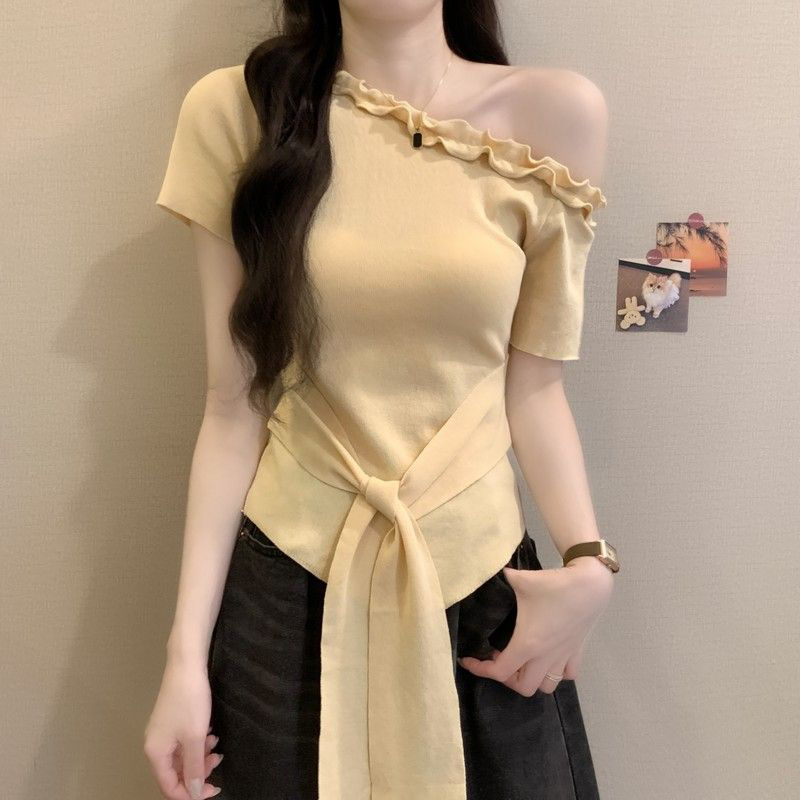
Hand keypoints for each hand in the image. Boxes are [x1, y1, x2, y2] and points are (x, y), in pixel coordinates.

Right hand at [143, 655, 222, 798]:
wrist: (187, 664)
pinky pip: (185, 742)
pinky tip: (211, 734)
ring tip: (216, 745)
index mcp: (156, 752)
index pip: (169, 786)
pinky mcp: (173, 720)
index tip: (213, 789)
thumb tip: (192, 792)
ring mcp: (164, 732)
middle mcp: (156, 745)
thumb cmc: (190, 700)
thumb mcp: (195, 737)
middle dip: (198, 771)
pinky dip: (199, 742)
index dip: (190, 793)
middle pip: (176, 771)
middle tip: (217, 760)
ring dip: (201, 756)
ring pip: (183, 756)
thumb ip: (194, 767)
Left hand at [457, 556, 613, 695]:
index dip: (480, 668)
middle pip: (523, 687)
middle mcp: (545, 657)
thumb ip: (499, 579)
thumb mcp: (519, 579)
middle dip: (507, 678)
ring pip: (546, 686)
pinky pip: (567, 675)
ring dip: (532, 678)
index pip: (499, 672)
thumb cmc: (553, 585)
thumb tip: (486, 570)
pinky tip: (548, 657)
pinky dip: (556, 673)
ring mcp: (563, 657)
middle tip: (499, 658)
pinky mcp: (577, 652)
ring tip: (522, 660)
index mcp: (527, 644)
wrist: (590, 584)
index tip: (469, 659)